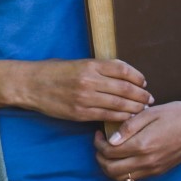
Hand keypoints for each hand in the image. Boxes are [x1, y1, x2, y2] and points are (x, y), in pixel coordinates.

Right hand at [11, 59, 152, 123]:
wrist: (30, 84)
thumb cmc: (52, 71)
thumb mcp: (75, 63)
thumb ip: (97, 69)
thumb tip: (120, 75)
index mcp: (89, 65)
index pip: (122, 69)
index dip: (137, 76)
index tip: (144, 81)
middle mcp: (89, 81)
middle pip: (125, 88)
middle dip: (141, 95)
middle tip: (149, 99)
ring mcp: (85, 98)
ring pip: (119, 104)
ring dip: (134, 108)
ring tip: (143, 109)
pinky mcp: (80, 113)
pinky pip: (106, 116)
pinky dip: (120, 117)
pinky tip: (127, 117)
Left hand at [93, 97, 180, 180]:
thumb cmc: (178, 113)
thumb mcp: (151, 112)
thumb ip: (129, 126)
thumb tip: (111, 140)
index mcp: (143, 145)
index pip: (109, 152)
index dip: (98, 143)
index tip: (98, 133)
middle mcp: (148, 161)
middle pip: (111, 170)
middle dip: (100, 158)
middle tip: (100, 144)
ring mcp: (155, 169)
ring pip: (122, 179)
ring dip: (111, 167)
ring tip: (110, 151)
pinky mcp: (161, 171)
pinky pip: (136, 179)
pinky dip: (124, 172)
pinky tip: (125, 156)